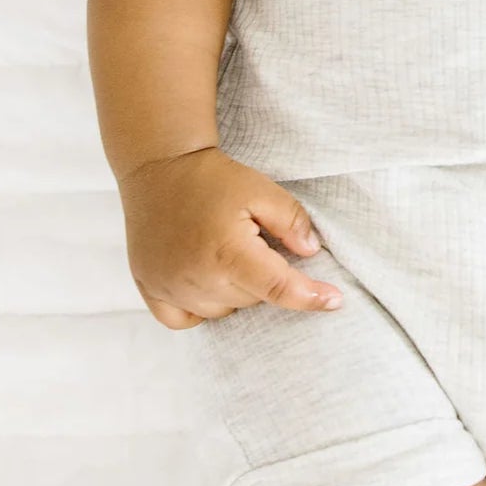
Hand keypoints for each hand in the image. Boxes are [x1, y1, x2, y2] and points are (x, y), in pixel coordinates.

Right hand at [116, 146, 342, 328]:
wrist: (159, 166)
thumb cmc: (212, 177)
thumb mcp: (261, 189)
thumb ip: (291, 220)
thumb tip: (310, 252)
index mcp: (226, 252)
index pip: (277, 288)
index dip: (310, 297)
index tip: (335, 300)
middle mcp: (196, 277)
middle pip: (251, 300)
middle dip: (264, 277)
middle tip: (253, 241)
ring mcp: (169, 286)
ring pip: (222, 310)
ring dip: (234, 291)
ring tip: (226, 253)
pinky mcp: (150, 288)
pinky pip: (184, 319)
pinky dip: (201, 307)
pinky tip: (205, 279)